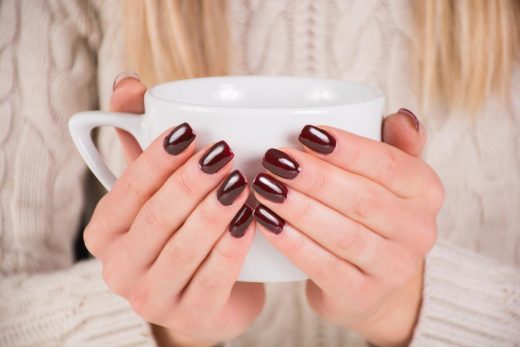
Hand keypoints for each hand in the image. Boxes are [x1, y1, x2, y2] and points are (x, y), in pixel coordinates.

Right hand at [84, 75, 264, 346]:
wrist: (207, 294)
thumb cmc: (179, 230)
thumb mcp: (157, 186)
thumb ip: (140, 137)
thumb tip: (128, 82)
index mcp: (105, 231)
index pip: (129, 188)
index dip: (159, 158)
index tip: (191, 130)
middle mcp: (119, 268)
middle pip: (157, 218)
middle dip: (190, 182)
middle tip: (224, 153)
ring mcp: (151, 298)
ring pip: (184, 248)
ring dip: (214, 212)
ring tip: (242, 182)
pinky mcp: (189, 317)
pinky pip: (212, 280)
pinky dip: (231, 248)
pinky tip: (250, 222)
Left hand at [251, 110, 443, 345]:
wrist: (377, 281)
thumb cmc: (376, 215)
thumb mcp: (393, 178)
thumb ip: (397, 145)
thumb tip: (401, 116)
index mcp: (427, 192)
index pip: (389, 165)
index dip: (347, 149)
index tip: (305, 133)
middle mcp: (418, 231)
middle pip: (362, 200)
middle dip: (315, 178)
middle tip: (275, 160)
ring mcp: (393, 268)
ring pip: (343, 234)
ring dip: (299, 208)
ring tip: (265, 186)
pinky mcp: (361, 296)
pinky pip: (325, 268)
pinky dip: (294, 244)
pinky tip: (267, 223)